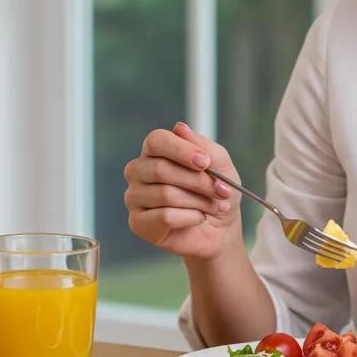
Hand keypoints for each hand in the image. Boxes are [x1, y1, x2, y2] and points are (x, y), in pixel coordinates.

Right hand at [124, 122, 240, 260]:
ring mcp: (134, 197)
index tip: (205, 162)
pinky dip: (191, 217)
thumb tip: (180, 128)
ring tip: (215, 206)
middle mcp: (139, 171)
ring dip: (199, 201)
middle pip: (161, 169)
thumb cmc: (217, 191)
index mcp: (155, 150)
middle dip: (199, 182)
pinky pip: (164, 217)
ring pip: (165, 194)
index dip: (181, 150)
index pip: (156, 140)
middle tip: (222, 191)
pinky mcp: (138, 223)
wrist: (221, 228)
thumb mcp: (220, 164)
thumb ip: (202, 145)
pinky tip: (199, 217)